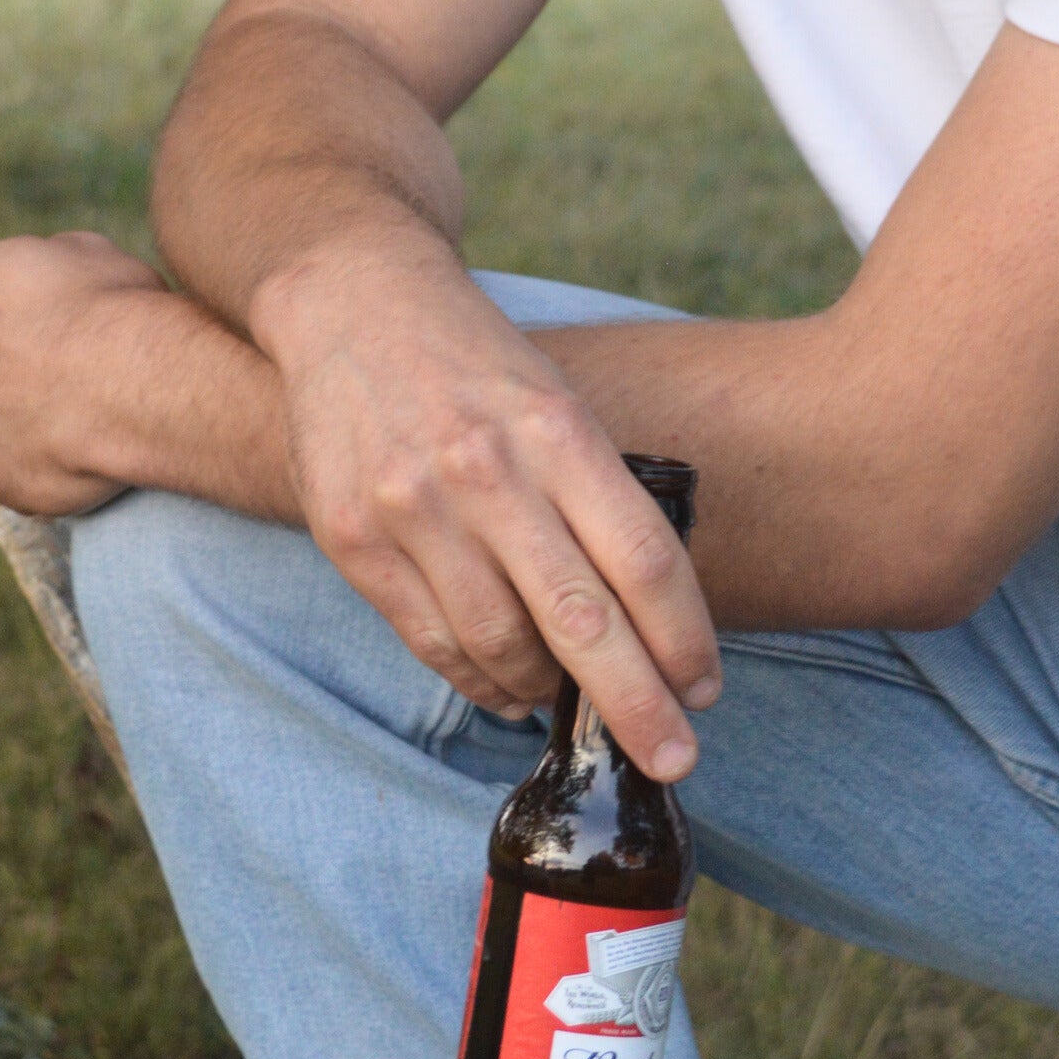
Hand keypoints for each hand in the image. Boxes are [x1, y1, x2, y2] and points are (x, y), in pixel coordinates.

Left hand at [0, 230, 181, 512]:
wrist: (129, 388)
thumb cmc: (117, 311)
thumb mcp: (93, 253)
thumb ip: (53, 265)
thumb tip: (58, 281)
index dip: (26, 302)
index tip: (65, 316)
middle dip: (11, 361)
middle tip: (73, 370)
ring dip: (17, 414)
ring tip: (80, 416)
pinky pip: (2, 466)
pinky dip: (33, 462)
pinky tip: (76, 452)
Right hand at [251, 228, 721, 777]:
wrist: (353, 301)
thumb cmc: (477, 362)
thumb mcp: (555, 400)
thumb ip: (594, 495)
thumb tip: (648, 618)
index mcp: (556, 430)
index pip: (643, 558)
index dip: (684, 637)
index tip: (706, 687)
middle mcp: (486, 472)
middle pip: (582, 621)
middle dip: (638, 705)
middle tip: (677, 757)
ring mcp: (413, 510)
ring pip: (501, 647)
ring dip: (547, 695)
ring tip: (570, 708)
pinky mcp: (353, 541)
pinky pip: (432, 643)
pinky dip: (479, 682)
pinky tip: (508, 691)